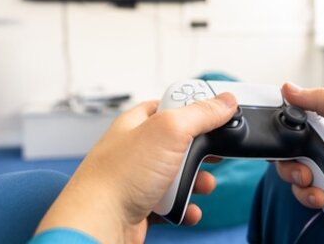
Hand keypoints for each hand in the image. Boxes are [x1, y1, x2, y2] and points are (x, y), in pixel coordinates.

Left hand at [35, 93, 237, 242]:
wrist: (99, 223)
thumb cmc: (120, 176)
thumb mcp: (168, 131)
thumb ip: (200, 114)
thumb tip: (225, 101)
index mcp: (136, 124)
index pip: (168, 106)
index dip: (194, 108)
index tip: (218, 115)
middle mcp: (135, 149)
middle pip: (179, 143)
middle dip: (202, 153)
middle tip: (213, 156)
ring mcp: (138, 179)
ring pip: (178, 176)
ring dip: (197, 183)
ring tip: (202, 186)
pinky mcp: (141, 205)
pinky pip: (171, 205)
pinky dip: (184, 208)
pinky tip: (187, 210)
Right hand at [274, 83, 323, 239]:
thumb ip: (323, 100)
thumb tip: (288, 88)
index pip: (289, 121)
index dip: (280, 129)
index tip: (282, 138)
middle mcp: (320, 146)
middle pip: (283, 151)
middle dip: (289, 163)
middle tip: (306, 168)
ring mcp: (321, 169)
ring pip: (289, 174)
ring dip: (300, 182)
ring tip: (319, 185)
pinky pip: (301, 194)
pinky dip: (310, 197)